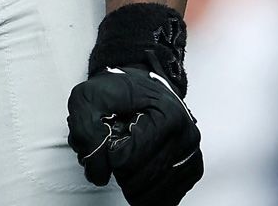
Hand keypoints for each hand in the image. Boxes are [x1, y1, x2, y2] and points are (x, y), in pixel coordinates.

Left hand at [66, 4, 202, 205]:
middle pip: (142, 179)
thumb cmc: (118, 90)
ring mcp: (192, 153)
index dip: (110, 156)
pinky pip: (167, 198)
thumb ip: (85, 131)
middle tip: (119, 148)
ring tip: (129, 157)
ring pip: (154, 194)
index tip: (111, 138)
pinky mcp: (192, 168)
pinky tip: (140, 174)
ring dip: (133, 183)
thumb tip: (99, 171)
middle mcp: (186, 135)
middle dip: (121, 171)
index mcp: (167, 115)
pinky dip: (148, 193)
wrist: (141, 83)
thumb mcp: (89, 98)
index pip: (129, 160)